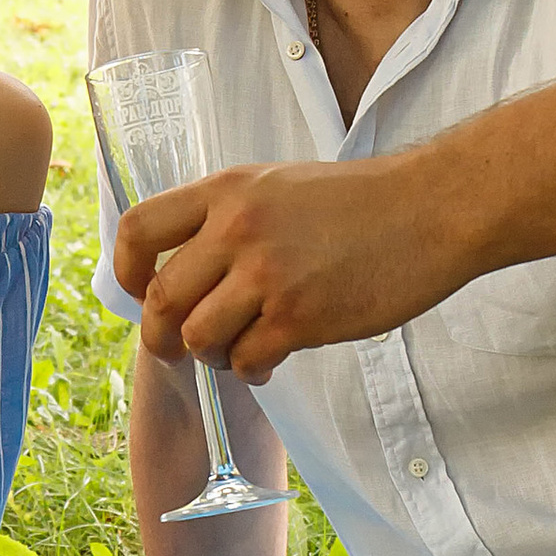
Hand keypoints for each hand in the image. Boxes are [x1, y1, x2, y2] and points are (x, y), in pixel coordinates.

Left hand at [117, 157, 438, 379]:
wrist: (430, 210)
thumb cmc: (360, 203)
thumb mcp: (278, 186)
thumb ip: (229, 219)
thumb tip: (187, 271)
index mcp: (227, 191)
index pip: (138, 228)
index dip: (125, 270)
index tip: (137, 291)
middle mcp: (237, 230)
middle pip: (161, 298)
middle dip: (162, 335)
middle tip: (179, 347)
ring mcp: (268, 275)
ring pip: (199, 337)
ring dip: (213, 354)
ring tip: (240, 347)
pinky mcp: (301, 317)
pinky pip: (247, 361)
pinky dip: (253, 369)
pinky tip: (271, 359)